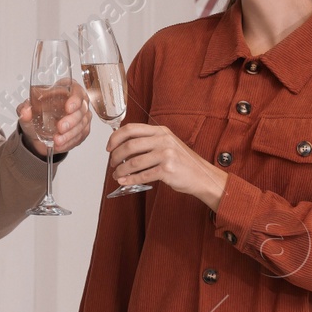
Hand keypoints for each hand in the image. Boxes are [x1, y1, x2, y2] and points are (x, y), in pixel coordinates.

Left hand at [16, 79, 91, 156]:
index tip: (68, 108)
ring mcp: (81, 116)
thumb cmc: (36, 116)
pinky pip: (80, 136)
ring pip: (82, 124)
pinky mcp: (82, 130)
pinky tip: (60, 145)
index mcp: (65, 90)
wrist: (36, 133)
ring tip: (57, 140)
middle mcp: (76, 102)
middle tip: (60, 127)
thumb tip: (25, 111)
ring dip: (70, 134)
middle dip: (72, 120)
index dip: (75, 98)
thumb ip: (24, 109)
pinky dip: (70, 142)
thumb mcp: (26, 111)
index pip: (76, 90)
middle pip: (82, 108)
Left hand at [108, 122, 227, 208]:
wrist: (202, 176)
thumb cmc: (183, 162)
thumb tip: (123, 148)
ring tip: (116, 175)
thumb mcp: (167, 144)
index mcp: (161, 131)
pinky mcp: (167, 170)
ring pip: (134, 162)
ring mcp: (166, 154)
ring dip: (121, 170)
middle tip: (112, 164)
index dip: (116, 137)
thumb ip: (149, 142)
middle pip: (129, 145)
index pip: (131, 129)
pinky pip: (142, 175)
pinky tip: (124, 182)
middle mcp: (163, 140)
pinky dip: (130, 179)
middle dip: (115, 156)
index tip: (109, 147)